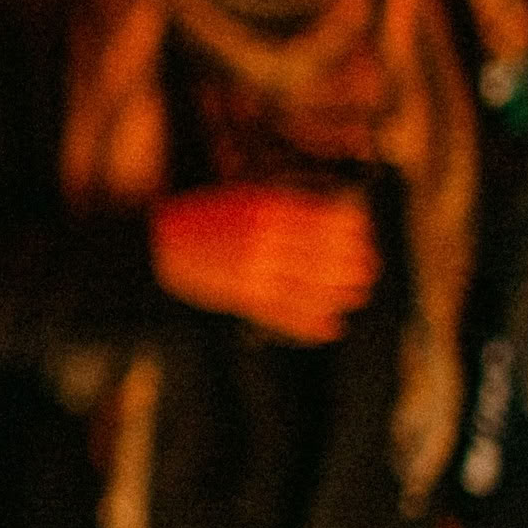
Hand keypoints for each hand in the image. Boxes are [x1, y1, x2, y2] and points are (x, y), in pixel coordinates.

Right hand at [150, 183, 378, 343]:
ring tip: (355, 296)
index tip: (363, 238)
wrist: (159, 245)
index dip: (354, 233)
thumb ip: (285, 209)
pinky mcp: (243, 298)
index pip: (327, 222)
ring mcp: (255, 271)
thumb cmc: (205, 220)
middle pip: (328, 257)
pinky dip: (312, 325)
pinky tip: (331, 327)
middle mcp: (266, 240)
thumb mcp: (246, 201)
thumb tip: (334, 222)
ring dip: (341, 295)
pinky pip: (287, 315)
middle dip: (355, 267)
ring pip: (313, 288)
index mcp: (267, 209)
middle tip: (368, 271)